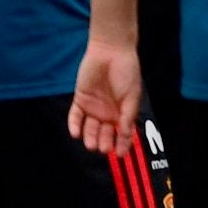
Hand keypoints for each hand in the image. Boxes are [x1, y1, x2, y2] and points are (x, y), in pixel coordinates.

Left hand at [69, 38, 144, 154]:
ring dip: (90, 137)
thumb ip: (127, 115)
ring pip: (90, 128)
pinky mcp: (80, 99)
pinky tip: (76, 133)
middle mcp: (108, 112)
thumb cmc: (126, 72)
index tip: (120, 155)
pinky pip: (76, 116)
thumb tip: (126, 134)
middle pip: (105, 133)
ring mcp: (93, 107)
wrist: (111, 52)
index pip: (122, 133)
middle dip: (105, 142)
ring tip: (91, 144)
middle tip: (104, 148)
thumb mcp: (132, 96)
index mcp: (123, 112)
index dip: (122, 144)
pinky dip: (75, 125)